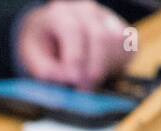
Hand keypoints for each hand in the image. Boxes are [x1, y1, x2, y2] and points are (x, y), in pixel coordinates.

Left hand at [16, 1, 133, 90]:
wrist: (53, 33)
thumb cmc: (42, 46)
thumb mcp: (33, 58)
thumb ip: (46, 70)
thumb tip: (68, 79)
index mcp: (60, 13)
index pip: (73, 30)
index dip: (75, 56)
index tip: (74, 79)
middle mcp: (86, 11)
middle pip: (99, 36)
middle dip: (94, 67)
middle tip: (85, 89)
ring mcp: (106, 18)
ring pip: (116, 43)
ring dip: (105, 68)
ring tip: (88, 84)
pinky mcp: (121, 29)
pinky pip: (127, 49)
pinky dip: (117, 67)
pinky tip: (99, 75)